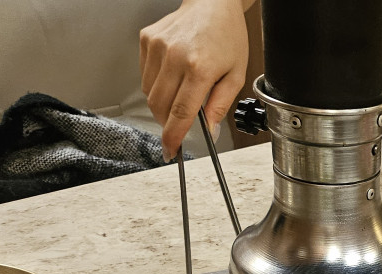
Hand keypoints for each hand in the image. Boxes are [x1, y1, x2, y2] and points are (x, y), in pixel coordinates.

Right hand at [140, 0, 252, 159]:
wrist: (212, 4)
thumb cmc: (228, 37)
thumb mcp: (236, 74)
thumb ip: (220, 105)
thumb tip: (208, 129)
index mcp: (200, 68)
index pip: (181, 112)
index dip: (173, 136)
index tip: (171, 151)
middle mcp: (175, 56)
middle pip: (160, 106)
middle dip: (167, 122)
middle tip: (178, 124)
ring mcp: (157, 47)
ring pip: (149, 92)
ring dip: (162, 103)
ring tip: (181, 92)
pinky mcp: (147, 40)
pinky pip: (145, 75)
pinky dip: (156, 83)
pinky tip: (173, 74)